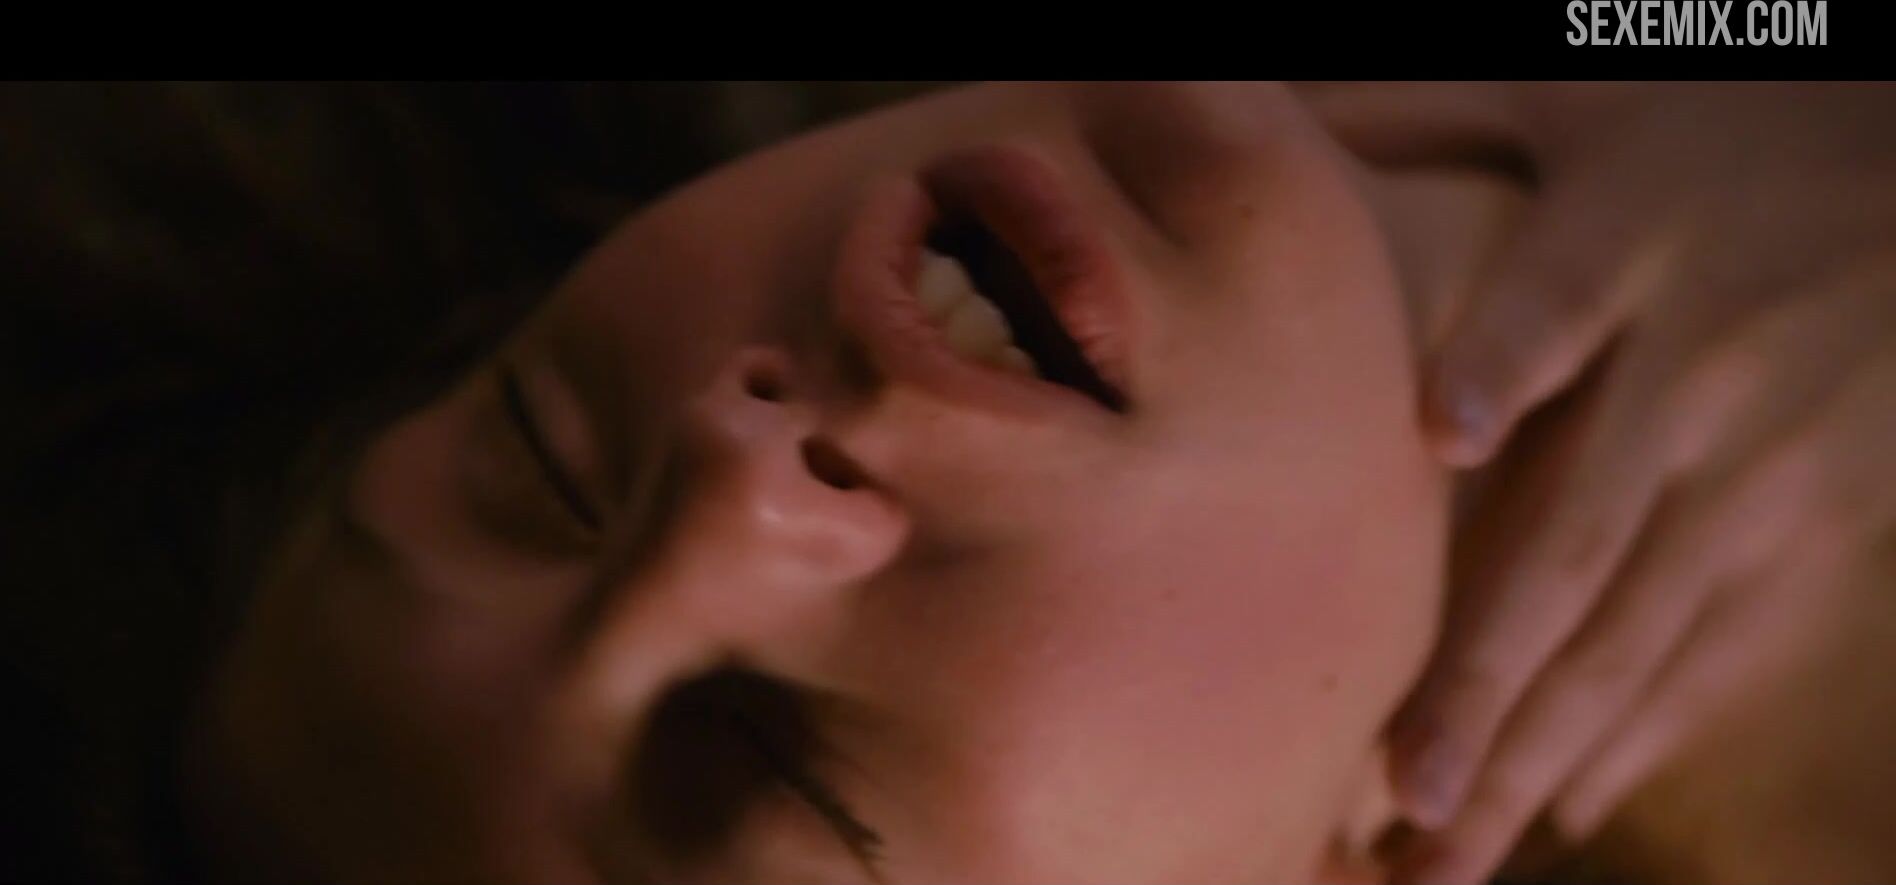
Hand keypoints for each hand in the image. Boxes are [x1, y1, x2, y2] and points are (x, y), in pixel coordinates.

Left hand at [1304, 82, 1895, 882]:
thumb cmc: (1731, 130)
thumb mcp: (1589, 92)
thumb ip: (1438, 107)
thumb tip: (1283, 115)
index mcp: (1633, 247)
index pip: (1558, 304)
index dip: (1507, 359)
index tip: (1446, 430)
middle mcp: (1697, 376)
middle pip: (1584, 544)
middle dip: (1494, 678)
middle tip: (1408, 802)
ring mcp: (1761, 469)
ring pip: (1642, 631)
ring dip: (1547, 748)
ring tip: (1458, 852)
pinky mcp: (1809, 524)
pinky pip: (1718, 646)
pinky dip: (1645, 732)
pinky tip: (1567, 805)